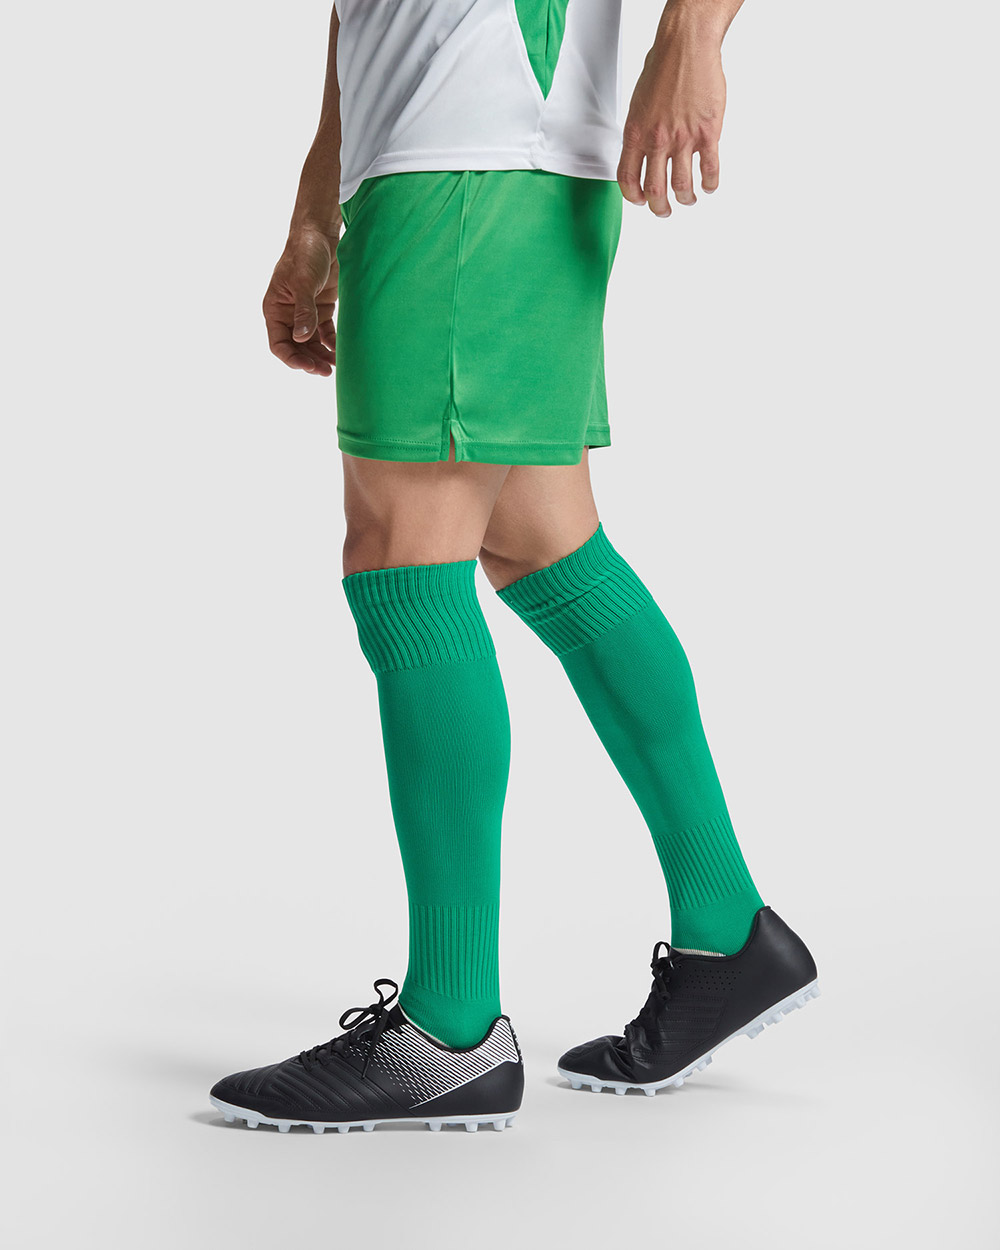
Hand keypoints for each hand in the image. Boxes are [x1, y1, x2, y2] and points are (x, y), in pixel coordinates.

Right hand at [263, 227, 339, 374]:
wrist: (321, 234)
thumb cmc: (305, 253)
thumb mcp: (303, 282)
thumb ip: (303, 310)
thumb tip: (301, 337)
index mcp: (275, 309)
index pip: (279, 344)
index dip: (292, 358)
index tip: (309, 366)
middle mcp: (288, 315)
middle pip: (297, 348)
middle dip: (310, 361)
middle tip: (326, 371)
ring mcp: (306, 313)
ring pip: (312, 343)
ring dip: (322, 355)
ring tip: (335, 366)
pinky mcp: (322, 309)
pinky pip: (325, 333)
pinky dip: (332, 344)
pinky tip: (341, 351)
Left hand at [618, 20, 726, 217]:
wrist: (687, 46)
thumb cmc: (663, 66)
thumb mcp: (639, 102)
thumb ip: (642, 129)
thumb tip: (645, 147)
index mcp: (636, 133)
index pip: (628, 178)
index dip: (633, 196)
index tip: (640, 201)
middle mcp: (657, 140)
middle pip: (655, 189)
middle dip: (659, 207)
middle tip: (664, 211)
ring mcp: (683, 138)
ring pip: (682, 185)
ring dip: (685, 199)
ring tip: (689, 199)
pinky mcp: (707, 133)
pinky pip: (709, 168)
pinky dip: (709, 183)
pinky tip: (709, 186)